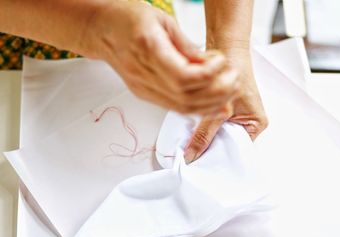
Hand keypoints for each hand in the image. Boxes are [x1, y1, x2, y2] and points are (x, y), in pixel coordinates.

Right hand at [83, 0, 239, 114]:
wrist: (100, 30)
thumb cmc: (127, 18)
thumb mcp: (161, 20)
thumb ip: (186, 46)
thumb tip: (208, 63)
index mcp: (147, 50)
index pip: (184, 77)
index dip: (209, 74)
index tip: (221, 60)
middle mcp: (143, 75)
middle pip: (187, 98)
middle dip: (218, 92)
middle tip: (233, 78)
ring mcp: (143, 88)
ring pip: (183, 108)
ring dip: (212, 103)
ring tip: (228, 89)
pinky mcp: (145, 94)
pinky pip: (176, 108)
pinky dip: (198, 107)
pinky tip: (213, 99)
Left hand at [184, 48, 267, 162]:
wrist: (228, 48)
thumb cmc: (235, 71)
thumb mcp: (220, 109)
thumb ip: (204, 133)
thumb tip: (192, 154)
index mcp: (256, 125)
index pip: (238, 152)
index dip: (220, 158)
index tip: (203, 165)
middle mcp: (248, 123)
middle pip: (227, 145)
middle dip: (211, 148)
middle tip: (194, 156)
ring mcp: (236, 117)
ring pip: (218, 136)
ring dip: (206, 136)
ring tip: (194, 142)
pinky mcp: (224, 110)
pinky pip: (212, 125)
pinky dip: (203, 127)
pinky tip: (194, 129)